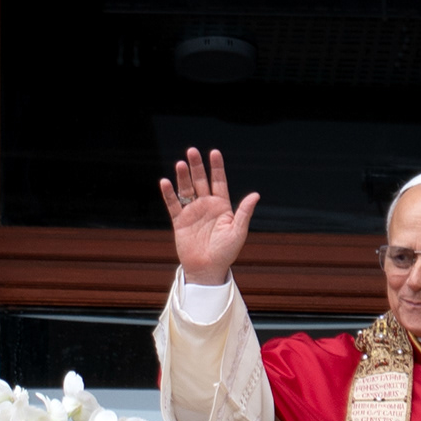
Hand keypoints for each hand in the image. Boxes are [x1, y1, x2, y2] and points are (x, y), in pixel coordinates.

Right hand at [160, 147, 258, 286]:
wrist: (208, 269)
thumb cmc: (226, 252)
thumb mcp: (238, 231)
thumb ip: (244, 212)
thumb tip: (255, 195)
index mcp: (222, 206)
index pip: (219, 182)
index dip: (217, 167)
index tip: (214, 153)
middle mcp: (207, 206)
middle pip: (201, 181)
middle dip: (197, 166)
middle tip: (192, 151)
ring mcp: (192, 212)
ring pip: (186, 190)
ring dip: (183, 177)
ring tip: (181, 164)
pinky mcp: (180, 221)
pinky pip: (173, 205)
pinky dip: (169, 194)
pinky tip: (165, 182)